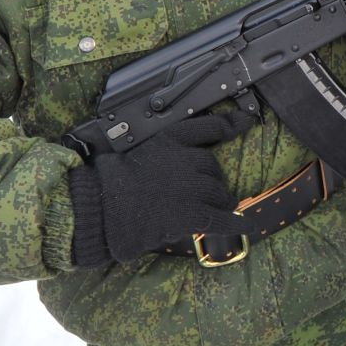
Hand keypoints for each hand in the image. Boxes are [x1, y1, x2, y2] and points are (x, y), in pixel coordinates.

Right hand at [68, 107, 254, 265]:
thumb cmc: (110, 182)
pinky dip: (234, 222)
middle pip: (214, 166)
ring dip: (219, 201)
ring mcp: (191, 186)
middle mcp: (185, 158)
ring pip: (219, 192)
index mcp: (169, 139)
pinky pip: (221, 218)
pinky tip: (243, 224)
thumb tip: (176, 162)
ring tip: (215, 209)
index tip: (245, 121)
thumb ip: (160, 151)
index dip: (231, 124)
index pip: (208, 126)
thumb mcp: (135, 150)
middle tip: (205, 192)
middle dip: (212, 180)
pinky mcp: (192, 212)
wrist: (100, 207)